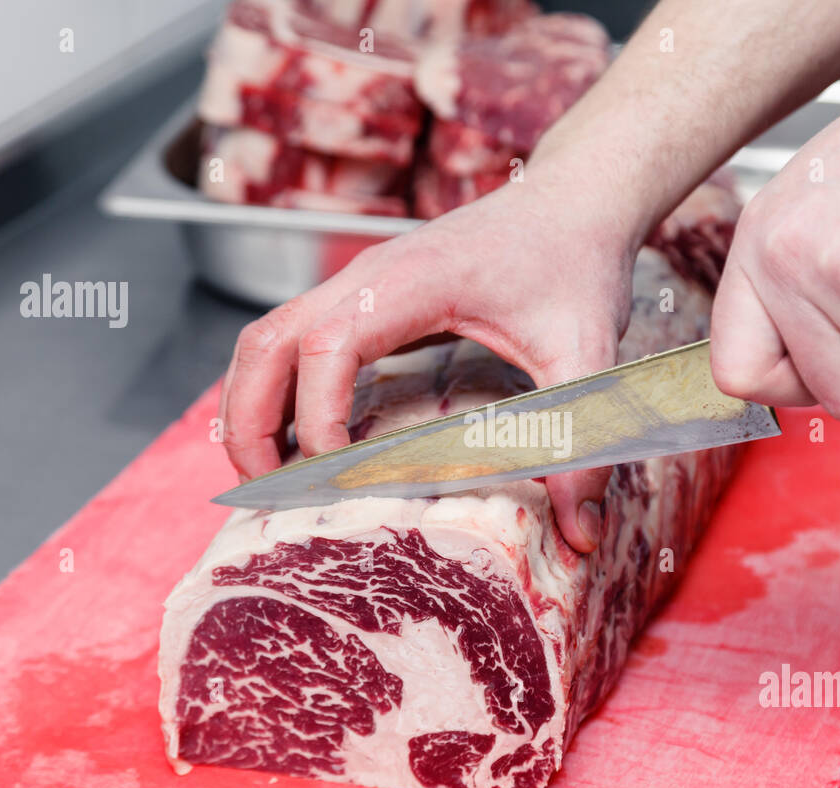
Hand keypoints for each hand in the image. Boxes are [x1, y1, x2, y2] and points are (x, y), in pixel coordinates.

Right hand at [220, 180, 635, 551]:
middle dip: (252, 422)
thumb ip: (581, 443)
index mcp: (413, 280)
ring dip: (253, 404)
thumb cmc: (576, 261)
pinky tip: (300, 437)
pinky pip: (296, 336)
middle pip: (268, 342)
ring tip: (269, 475)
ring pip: (268, 336)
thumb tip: (582, 535)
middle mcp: (370, 273)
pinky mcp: (368, 292)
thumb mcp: (587, 354)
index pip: (328, 347)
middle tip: (266, 494)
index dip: (318, 418)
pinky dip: (279, 388)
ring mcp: (361, 279)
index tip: (337, 478)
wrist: (576, 199)